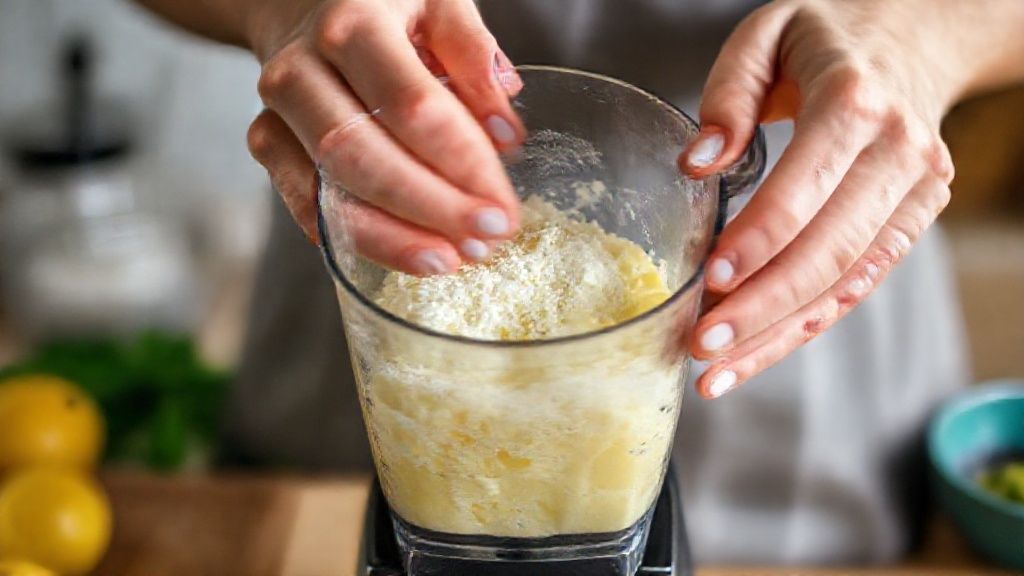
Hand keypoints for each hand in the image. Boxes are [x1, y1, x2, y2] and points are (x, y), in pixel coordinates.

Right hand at [243, 0, 524, 274]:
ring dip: (392, 237)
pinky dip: (351, 237)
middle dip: (431, 208)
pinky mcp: (267, 143)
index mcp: (355, 24)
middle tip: (484, 242)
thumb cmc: (383, 7)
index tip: (503, 207)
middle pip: (365, 155)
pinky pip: (304, 203)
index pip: (414, 107)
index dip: (463, 164)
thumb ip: (474, 56)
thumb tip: (506, 132)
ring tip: (448, 260)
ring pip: (330, 189)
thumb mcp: (439, 3)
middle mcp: (304, 68)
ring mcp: (277, 110)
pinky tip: (399, 256)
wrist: (298, 2)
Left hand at [677, 0, 983, 398]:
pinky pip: (856, 286)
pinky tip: (758, 353)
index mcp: (854, 102)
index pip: (804, 188)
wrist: (916, 39)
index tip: (708, 281)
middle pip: (827, 251)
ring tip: (717, 373)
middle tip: (700, 346)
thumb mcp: (767, 35)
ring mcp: (914, 194)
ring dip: (779, 336)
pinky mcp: (912, 223)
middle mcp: (897, 153)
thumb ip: (729, 92)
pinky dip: (806, 325)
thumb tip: (697, 162)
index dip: (757, 241)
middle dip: (760, 308)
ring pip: (844, 283)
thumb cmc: (825, 39)